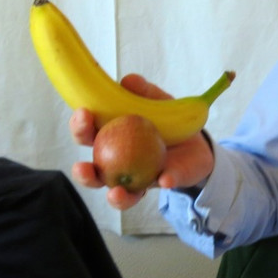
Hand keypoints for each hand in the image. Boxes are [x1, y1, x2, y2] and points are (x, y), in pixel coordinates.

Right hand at [69, 74, 214, 210]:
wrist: (197, 141)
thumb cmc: (166, 120)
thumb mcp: (156, 102)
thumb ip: (143, 93)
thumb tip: (129, 81)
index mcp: (110, 139)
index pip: (88, 135)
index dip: (80, 126)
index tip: (83, 113)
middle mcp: (117, 165)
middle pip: (93, 172)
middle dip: (83, 173)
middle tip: (82, 166)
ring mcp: (138, 179)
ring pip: (119, 193)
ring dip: (115, 197)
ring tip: (115, 193)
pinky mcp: (165, 182)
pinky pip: (162, 185)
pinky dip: (165, 181)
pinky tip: (165, 179)